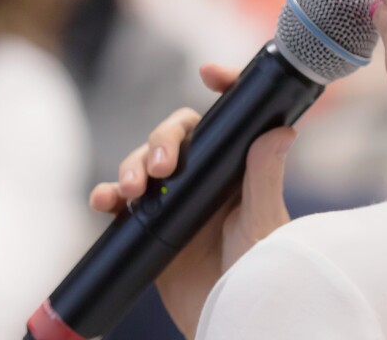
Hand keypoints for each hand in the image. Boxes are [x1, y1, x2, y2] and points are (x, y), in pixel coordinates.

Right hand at [88, 64, 296, 337]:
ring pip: (144, 161)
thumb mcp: (263, 227)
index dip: (223, 89)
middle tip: (161, 168)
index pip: (229, 121)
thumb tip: (281, 131)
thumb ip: (264, 180)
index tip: (208, 72)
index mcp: (238, 171)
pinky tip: (105, 200)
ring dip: (131, 164)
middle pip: (176, 135)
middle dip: (161, 141)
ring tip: (132, 189)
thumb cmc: (258, 276)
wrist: (227, 322)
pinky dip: (108, 194)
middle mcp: (205, 179)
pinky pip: (121, 200)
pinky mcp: (149, 226)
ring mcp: (175, 200)